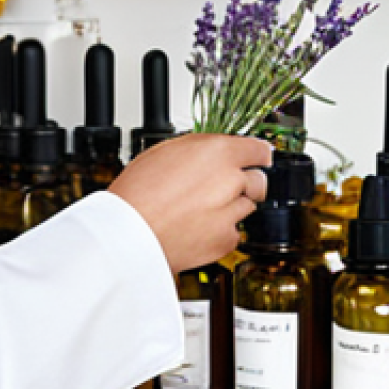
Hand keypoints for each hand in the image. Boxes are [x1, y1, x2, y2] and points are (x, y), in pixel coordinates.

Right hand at [109, 133, 271, 273]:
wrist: (128, 235)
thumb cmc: (137, 193)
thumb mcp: (165, 151)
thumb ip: (200, 149)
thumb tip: (212, 151)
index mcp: (218, 152)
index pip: (260, 149)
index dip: (257, 155)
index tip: (257, 159)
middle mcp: (231, 180)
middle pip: (258, 180)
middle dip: (244, 183)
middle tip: (220, 188)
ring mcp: (232, 212)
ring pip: (247, 206)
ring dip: (231, 207)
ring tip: (199, 210)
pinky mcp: (227, 239)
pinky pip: (234, 231)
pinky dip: (221, 230)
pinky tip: (197, 227)